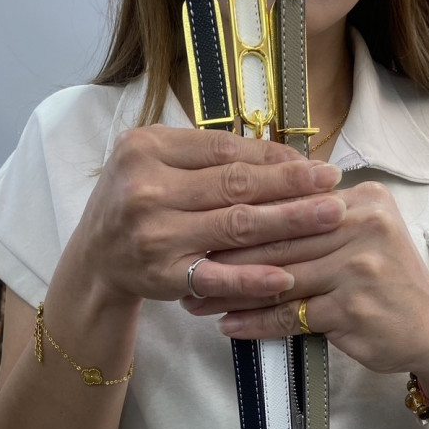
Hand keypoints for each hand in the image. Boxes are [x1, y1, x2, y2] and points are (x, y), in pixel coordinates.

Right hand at [62, 125, 346, 308]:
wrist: (94, 259)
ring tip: (328, 217)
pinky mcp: (163, 276)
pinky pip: (217, 277)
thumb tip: (279, 155)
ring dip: (288, 222)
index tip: (311, 162)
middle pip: (235, 185)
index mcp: (147, 149)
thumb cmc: (133, 203)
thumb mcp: (153, 163)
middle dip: (291, 184)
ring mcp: (156, 235)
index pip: (224, 150)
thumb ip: (203, 156)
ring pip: (235, 226)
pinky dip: (252, 278)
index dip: (273, 156)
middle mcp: (148, 189)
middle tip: (334, 183)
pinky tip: (286, 276)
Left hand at [182, 180, 428, 392]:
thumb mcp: (365, 237)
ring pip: (278, 277)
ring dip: (230, 291)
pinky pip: (290, 314)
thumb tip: (250, 211)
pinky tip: (228, 324)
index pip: (289, 204)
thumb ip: (319, 223)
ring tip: (195, 299)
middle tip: (184, 263)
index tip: (201, 226)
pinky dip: (255, 322)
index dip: (241, 216)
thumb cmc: (389, 285)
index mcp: (363, 199)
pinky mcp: (353, 306)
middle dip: (226, 254)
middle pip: (279, 238)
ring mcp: (359, 266)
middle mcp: (363, 224)